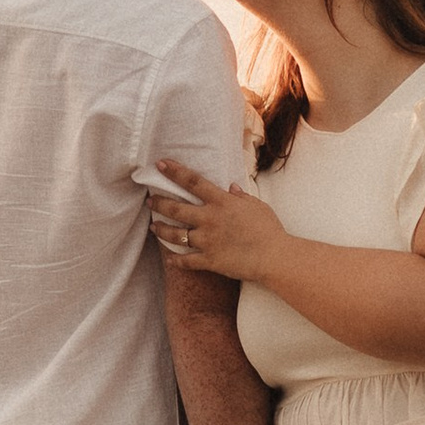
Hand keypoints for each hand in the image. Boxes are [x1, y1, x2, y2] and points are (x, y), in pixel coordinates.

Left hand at [150, 160, 281, 284]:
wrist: (274, 257)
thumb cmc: (269, 230)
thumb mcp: (257, 206)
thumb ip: (241, 196)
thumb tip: (231, 188)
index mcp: (221, 202)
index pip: (193, 182)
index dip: (174, 172)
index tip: (160, 164)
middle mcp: (210, 219)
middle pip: (176, 208)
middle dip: (159, 203)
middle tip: (150, 201)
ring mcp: (207, 240)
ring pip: (176, 234)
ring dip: (161, 230)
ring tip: (153, 227)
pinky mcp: (209, 260)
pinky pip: (186, 260)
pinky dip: (176, 260)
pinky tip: (170, 259)